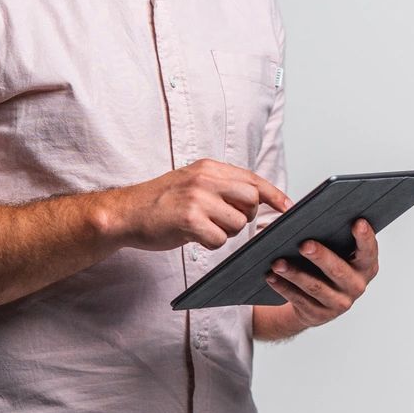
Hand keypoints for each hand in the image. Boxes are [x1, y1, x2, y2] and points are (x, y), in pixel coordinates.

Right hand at [106, 159, 290, 250]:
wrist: (125, 212)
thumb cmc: (160, 202)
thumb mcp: (192, 183)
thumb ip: (220, 188)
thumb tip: (255, 201)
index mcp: (208, 168)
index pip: (252, 179)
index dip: (274, 194)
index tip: (288, 207)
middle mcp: (205, 179)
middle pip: (250, 200)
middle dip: (245, 216)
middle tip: (224, 222)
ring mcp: (197, 198)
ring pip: (237, 222)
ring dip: (226, 232)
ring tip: (204, 229)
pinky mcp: (189, 219)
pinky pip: (219, 239)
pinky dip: (211, 244)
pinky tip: (195, 238)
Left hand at [265, 219, 378, 327]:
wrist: (319, 302)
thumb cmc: (328, 266)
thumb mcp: (338, 252)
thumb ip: (335, 237)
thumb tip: (313, 218)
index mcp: (366, 266)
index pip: (369, 251)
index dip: (365, 238)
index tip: (357, 222)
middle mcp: (356, 286)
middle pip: (338, 271)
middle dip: (321, 257)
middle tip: (304, 245)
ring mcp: (339, 303)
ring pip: (315, 287)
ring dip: (295, 274)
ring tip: (278, 262)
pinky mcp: (319, 315)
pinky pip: (299, 300)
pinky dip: (284, 287)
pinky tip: (272, 277)